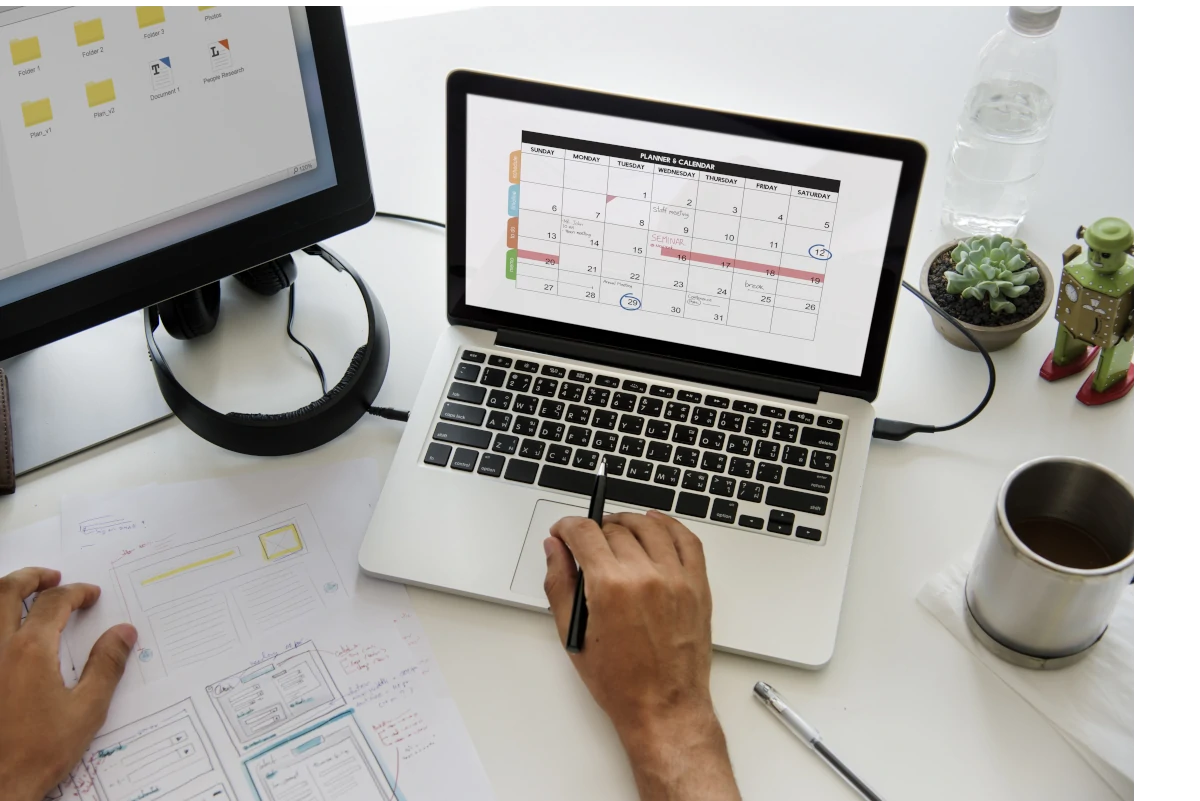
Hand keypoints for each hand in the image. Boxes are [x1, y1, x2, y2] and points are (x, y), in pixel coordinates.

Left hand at [0, 567, 137, 800]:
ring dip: (5, 593)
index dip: (76, 592)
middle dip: (31, 577)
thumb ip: (106, 665)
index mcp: (29, 650)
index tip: (90, 595)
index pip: (54, 603)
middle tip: (51, 576)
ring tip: (22, 594)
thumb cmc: (38, 752)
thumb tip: (124, 632)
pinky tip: (6, 633)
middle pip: (7, 591)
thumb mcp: (86, 710)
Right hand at [545, 511, 739, 800]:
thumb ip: (559, 584)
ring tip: (617, 531)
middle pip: (614, 528)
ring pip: (649, 526)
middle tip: (587, 544)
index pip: (584, 532)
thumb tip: (555, 549)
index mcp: (610, 586)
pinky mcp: (697, 585)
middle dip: (594, 530)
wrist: (664, 707)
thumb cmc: (621, 682)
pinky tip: (655, 526)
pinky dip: (669, 526)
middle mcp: (645, 575)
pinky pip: (686, 539)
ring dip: (628, 522)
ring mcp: (675, 578)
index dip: (567, 526)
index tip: (563, 532)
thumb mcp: (575, 634)